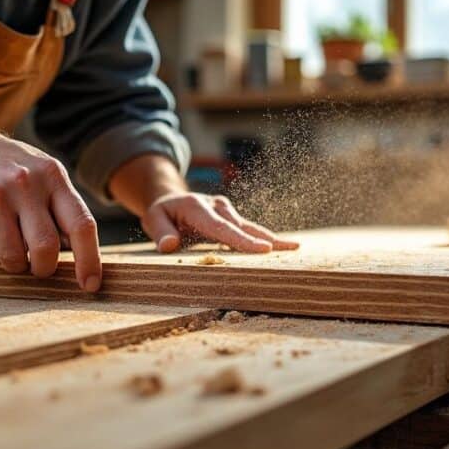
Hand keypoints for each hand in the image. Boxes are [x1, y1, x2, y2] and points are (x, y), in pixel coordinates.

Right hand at [0, 93, 101, 290]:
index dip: (89, 260)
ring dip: (15, 263)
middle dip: (44, 268)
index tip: (90, 285)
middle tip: (39, 267)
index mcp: (53, 176)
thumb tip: (80, 255)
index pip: (82, 224)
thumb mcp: (42, 173)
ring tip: (10, 243)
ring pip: (14, 257)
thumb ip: (61, 209)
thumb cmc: (9, 167)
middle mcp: (26, 184)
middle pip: (46, 248)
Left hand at [142, 192, 299, 252]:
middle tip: (291, 248)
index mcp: (197, 207)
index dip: (243, 240)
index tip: (264, 249)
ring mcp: (226, 210)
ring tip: (295, 248)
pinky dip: (264, 238)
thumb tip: (169, 246)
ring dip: (271, 238)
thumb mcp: (152, 219)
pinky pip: (248, 229)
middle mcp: (216, 206)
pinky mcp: (231, 216)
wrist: (169, 199)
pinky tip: (282, 248)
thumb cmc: (160, 213)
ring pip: (250, 227)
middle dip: (267, 238)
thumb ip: (160, 232)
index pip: (222, 228)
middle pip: (243, 226)